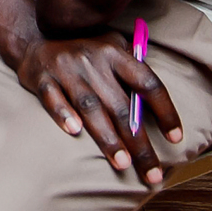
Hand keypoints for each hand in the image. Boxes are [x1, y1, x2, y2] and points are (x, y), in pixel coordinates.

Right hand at [15, 32, 181, 186]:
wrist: (35, 37)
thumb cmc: (84, 51)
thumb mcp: (111, 46)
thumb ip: (133, 68)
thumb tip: (156, 103)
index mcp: (115, 52)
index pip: (147, 83)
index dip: (165, 112)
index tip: (176, 138)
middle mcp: (92, 60)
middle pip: (121, 105)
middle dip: (138, 142)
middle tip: (151, 173)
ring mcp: (66, 68)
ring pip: (90, 107)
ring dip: (107, 137)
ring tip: (122, 163)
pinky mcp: (42, 78)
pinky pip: (53, 98)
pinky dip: (63, 114)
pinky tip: (74, 132)